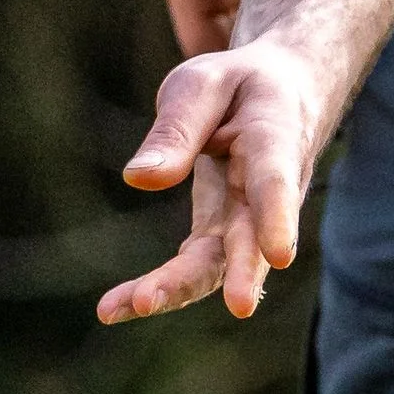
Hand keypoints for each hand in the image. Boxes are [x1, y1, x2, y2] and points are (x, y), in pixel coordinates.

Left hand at [97, 39, 328, 323]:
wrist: (280, 94)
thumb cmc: (238, 85)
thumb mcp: (202, 84)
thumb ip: (177, 129)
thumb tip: (139, 180)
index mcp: (275, 139)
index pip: (276, 181)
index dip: (277, 217)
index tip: (279, 255)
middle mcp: (270, 191)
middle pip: (249, 238)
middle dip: (231, 273)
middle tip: (223, 306)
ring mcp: (248, 220)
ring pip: (216, 265)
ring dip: (172, 290)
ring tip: (116, 309)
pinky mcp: (222, 235)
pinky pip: (193, 268)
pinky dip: (158, 287)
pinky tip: (114, 308)